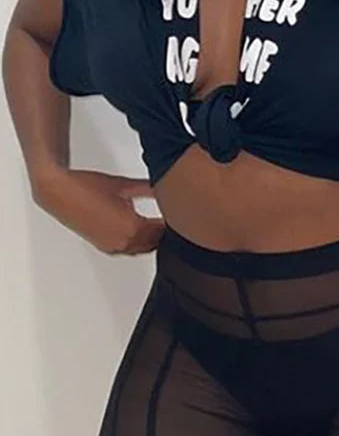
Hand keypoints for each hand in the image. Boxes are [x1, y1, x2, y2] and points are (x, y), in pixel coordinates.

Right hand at [36, 168, 164, 254]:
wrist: (59, 191)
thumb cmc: (86, 186)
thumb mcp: (125, 185)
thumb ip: (149, 188)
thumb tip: (166, 186)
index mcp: (133, 228)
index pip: (163, 231)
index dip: (174, 223)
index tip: (181, 215)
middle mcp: (124, 242)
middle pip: (155, 244)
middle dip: (164, 233)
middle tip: (173, 221)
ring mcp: (113, 247)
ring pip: (143, 249)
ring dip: (151, 240)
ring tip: (158, 226)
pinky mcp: (105, 247)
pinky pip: (129, 250)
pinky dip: (138, 243)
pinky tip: (139, 232)